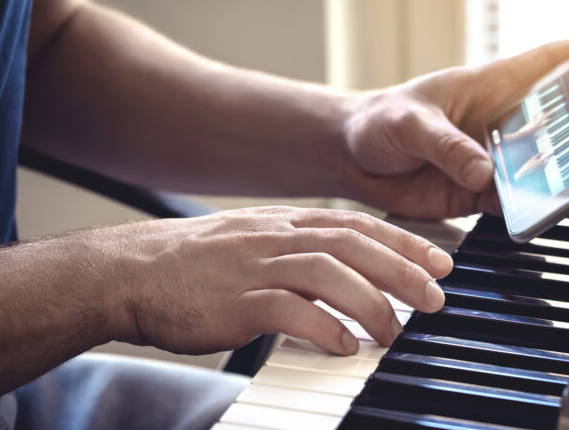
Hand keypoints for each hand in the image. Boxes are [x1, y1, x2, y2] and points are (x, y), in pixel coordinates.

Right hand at [106, 206, 452, 355]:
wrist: (130, 272)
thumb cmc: (194, 264)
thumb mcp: (252, 241)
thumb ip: (296, 249)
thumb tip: (343, 270)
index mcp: (283, 222)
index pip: (356, 225)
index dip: (402, 241)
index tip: (438, 259)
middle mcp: (275, 237)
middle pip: (352, 245)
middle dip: (401, 269)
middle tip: (435, 296)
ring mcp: (255, 267)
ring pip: (327, 273)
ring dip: (371, 302)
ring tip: (395, 331)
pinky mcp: (235, 302)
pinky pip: (288, 311)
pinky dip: (324, 328)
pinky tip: (345, 346)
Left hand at [343, 31, 568, 218]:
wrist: (351, 158)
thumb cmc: (379, 121)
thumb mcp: (409, 124)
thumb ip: (445, 146)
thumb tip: (484, 171)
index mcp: (486, 87)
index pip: (543, 63)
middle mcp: (496, 123)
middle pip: (552, 124)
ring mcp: (489, 160)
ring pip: (536, 170)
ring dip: (552, 180)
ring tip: (568, 188)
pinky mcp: (476, 193)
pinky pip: (510, 204)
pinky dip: (523, 211)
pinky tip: (529, 214)